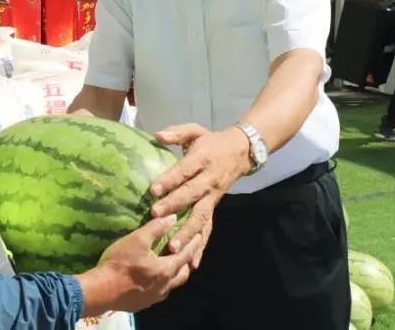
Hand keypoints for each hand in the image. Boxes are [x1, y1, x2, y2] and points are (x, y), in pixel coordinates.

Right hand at [78, 215, 201, 314]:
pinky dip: (161, 283)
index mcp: (166, 269)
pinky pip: (158, 293)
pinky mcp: (143, 303)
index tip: (199, 235)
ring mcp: (154, 297)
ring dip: (174, 275)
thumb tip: (172, 218)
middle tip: (188, 253)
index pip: (186, 255)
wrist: (101, 290)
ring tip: (171, 266)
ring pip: (171, 286)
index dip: (194, 244)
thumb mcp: (137, 239)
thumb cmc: (120, 263)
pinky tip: (153, 280)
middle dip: (187, 263)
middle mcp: (164, 286)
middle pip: (183, 274)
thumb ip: (156, 228)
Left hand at [147, 125, 252, 269]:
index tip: (153, 190)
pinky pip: (208, 229)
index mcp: (201, 160)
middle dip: (174, 207)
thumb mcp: (195, 130)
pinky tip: (192, 263)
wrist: (241, 152)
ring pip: (201, 218)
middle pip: (191, 195)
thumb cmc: (211, 141)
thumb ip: (177, 133)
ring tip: (173, 248)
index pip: (183, 171)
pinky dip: (201, 246)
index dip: (169, 180)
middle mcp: (208, 181)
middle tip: (155, 216)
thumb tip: (157, 135)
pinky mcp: (214, 208)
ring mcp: (212, 197)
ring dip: (188, 234)